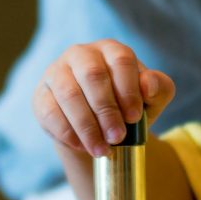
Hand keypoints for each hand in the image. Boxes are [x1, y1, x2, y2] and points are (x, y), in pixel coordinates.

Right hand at [33, 40, 175, 157]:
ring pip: (69, 94)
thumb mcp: (152, 100)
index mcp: (110, 49)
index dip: (128, 89)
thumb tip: (148, 84)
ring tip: (102, 150)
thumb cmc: (127, 106)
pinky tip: (83, 146)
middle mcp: (80, 54)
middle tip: (117, 137)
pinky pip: (51, 112)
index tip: (135, 117)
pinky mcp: (41, 95)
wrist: (97, 126)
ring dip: (87, 125)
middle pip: (92, 76)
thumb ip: (159, 88)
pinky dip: (68, 132)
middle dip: (106, 110)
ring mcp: (56, 72)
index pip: (120, 60)